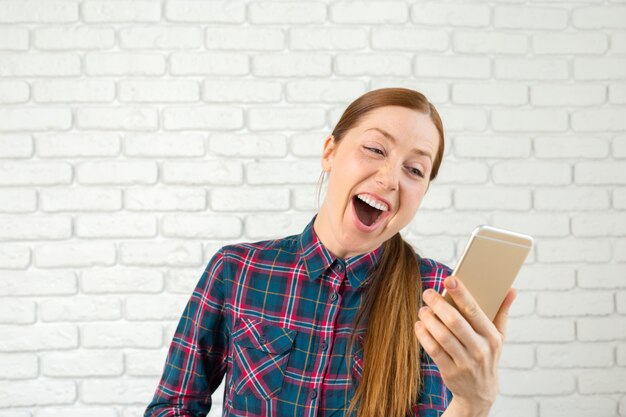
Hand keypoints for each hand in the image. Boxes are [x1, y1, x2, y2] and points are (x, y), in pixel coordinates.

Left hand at [413, 275, 516, 415]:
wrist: (480, 392)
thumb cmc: (486, 355)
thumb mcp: (498, 336)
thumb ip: (502, 311)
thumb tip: (511, 289)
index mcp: (492, 336)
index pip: (474, 310)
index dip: (461, 293)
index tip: (448, 279)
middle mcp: (480, 349)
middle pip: (455, 322)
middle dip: (438, 304)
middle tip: (427, 293)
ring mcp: (465, 362)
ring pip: (442, 336)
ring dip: (429, 320)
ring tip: (423, 309)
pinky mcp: (450, 372)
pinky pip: (434, 350)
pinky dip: (424, 335)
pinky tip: (419, 325)